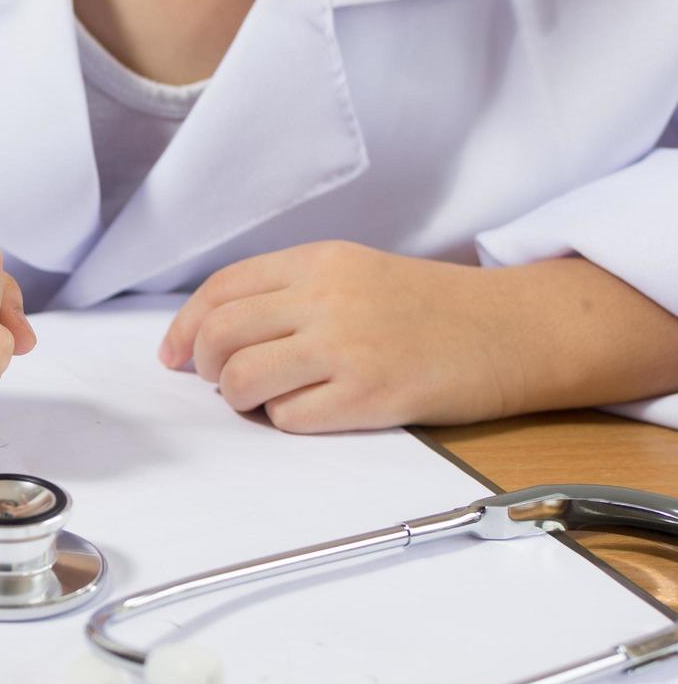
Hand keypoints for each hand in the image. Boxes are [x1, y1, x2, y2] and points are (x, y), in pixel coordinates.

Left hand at [157, 241, 526, 431]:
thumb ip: (288, 292)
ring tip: (261, 399)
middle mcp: (327, 298)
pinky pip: (287, 417)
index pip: (222, 290)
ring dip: (237, 398)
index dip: (185, 327)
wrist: (510, 330)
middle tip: (215, 380)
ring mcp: (347, 347)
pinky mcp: (368, 395)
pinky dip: (283, 421)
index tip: (173, 354)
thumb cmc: (428, 308)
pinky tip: (310, 410)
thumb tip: (210, 333)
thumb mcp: (353, 273)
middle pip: (220, 335)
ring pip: (241, 379)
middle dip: (202, 366)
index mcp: (318, 261)